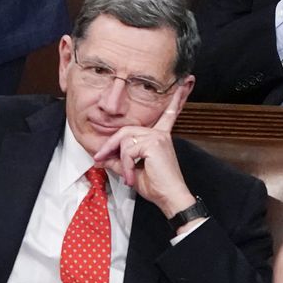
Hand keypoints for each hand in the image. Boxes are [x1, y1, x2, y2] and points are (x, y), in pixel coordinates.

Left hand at [92, 91, 194, 216]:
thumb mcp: (131, 171)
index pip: (166, 114)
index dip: (175, 99)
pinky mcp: (154, 143)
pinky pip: (128, 150)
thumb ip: (118, 161)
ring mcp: (157, 136)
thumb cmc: (157, 186)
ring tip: (127, 177)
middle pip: (125, 131)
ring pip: (124, 141)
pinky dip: (125, 165)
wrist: (170, 198)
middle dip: (109, 146)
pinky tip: (131, 176)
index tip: (183, 84)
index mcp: (159, 136)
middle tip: (99, 158)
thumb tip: (100, 158)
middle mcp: (159, 133)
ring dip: (120, 161)